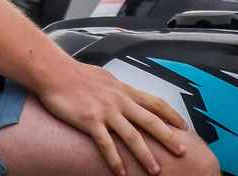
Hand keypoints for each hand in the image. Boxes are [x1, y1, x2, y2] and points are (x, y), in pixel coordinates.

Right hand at [33, 59, 189, 175]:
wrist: (53, 71)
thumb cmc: (75, 74)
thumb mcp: (104, 77)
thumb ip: (117, 89)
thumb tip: (123, 94)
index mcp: (123, 90)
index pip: (154, 102)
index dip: (171, 115)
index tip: (184, 127)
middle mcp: (118, 100)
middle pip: (150, 121)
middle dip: (168, 137)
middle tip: (182, 151)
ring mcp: (105, 111)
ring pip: (132, 136)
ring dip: (145, 155)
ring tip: (155, 170)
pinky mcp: (89, 121)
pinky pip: (106, 144)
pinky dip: (115, 160)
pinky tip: (121, 173)